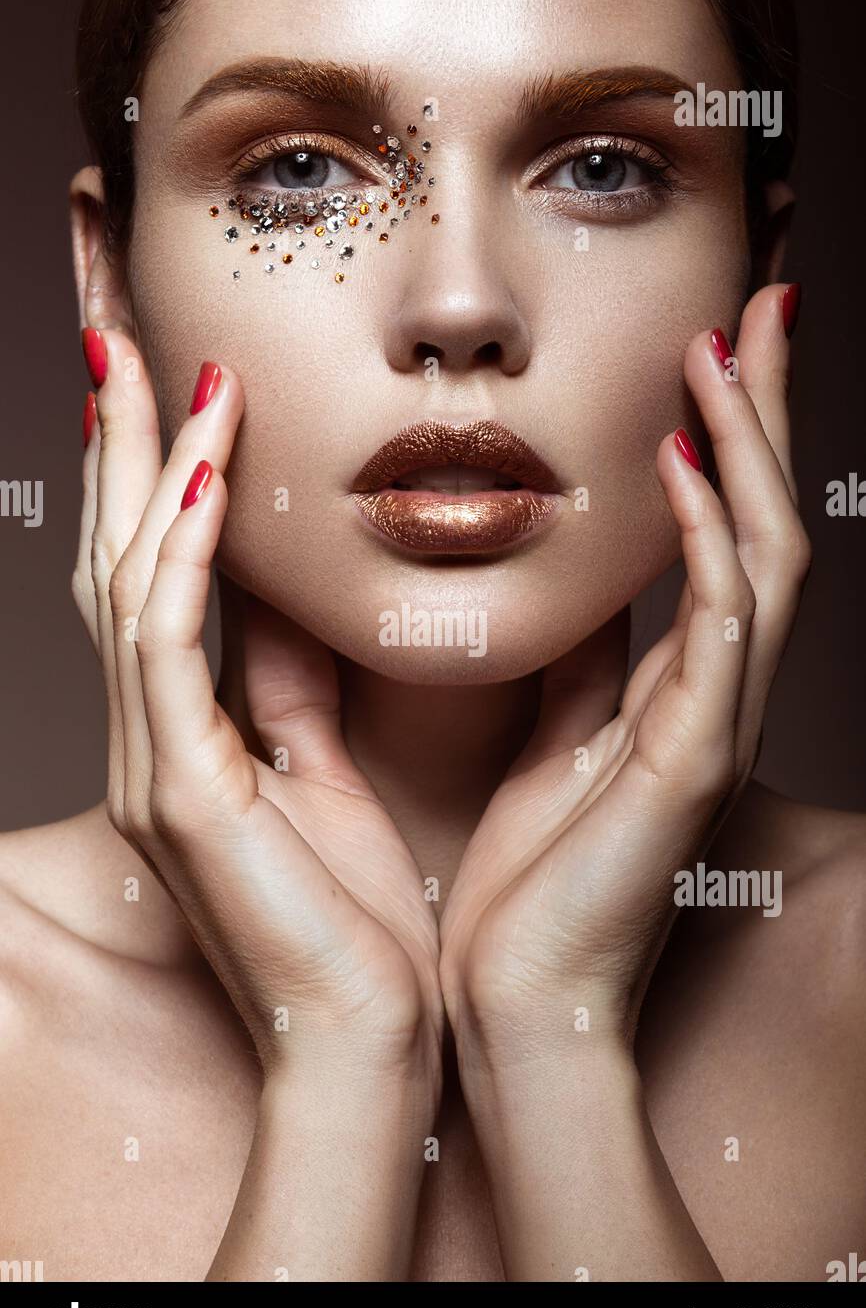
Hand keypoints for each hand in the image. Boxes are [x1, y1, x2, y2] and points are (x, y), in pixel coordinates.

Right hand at [74, 332, 442, 1084]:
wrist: (363, 1044)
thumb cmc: (355, 921)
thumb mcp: (322, 776)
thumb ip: (297, 684)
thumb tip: (301, 596)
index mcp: (188, 736)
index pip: (157, 572)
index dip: (155, 469)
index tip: (170, 371)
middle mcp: (154, 742)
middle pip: (121, 554)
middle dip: (117, 436)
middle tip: (109, 322)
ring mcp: (156, 769)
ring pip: (129, 583)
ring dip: (144, 467)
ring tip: (151, 360)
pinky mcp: (185, 798)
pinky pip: (170, 650)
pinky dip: (184, 556)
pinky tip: (204, 477)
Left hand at [439, 284, 810, 1060]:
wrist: (515, 1006)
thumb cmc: (524, 890)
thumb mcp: (548, 745)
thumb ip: (570, 665)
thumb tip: (565, 590)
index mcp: (673, 690)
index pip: (718, 537)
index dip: (726, 439)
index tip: (710, 347)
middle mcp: (709, 697)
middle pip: (762, 522)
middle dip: (766, 411)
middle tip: (762, 302)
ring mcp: (709, 727)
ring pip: (762, 557)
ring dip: (749, 445)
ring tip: (729, 344)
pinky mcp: (688, 765)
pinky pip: (720, 632)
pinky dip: (705, 541)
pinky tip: (680, 465)